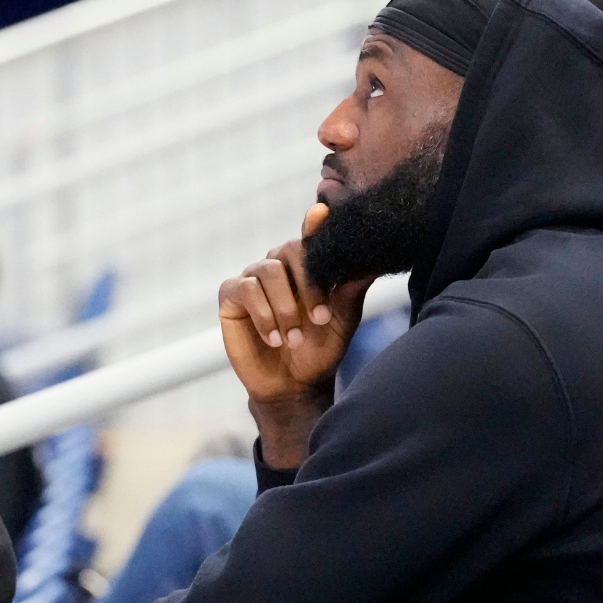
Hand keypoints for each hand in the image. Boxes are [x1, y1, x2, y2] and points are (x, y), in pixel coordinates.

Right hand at [219, 205, 373, 467]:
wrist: (294, 386)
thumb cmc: (320, 350)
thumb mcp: (343, 319)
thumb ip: (352, 288)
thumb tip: (371, 260)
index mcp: (307, 265)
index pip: (311, 238)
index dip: (314, 226)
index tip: (320, 216)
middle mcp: (279, 265)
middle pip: (290, 250)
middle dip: (308, 284)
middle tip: (319, 319)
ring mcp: (253, 278)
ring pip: (268, 271)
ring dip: (285, 307)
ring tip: (293, 339)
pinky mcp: (231, 296)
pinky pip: (245, 290)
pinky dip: (263, 314)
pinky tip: (274, 338)